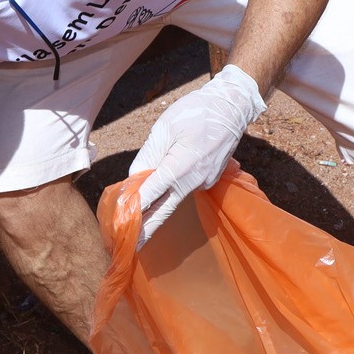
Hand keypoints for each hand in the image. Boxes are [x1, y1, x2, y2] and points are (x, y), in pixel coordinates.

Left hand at [129, 64, 265, 240]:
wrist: (232, 106)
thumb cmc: (197, 112)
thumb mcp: (166, 128)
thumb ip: (149, 154)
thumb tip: (135, 177)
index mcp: (179, 168)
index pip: (151, 195)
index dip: (134, 210)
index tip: (121, 225)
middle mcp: (194, 180)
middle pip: (165, 209)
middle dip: (148, 228)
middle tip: (133, 246)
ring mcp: (205, 181)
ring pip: (176, 198)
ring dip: (159, 210)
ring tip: (142, 226)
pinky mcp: (210, 178)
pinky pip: (187, 187)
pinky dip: (173, 191)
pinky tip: (163, 191)